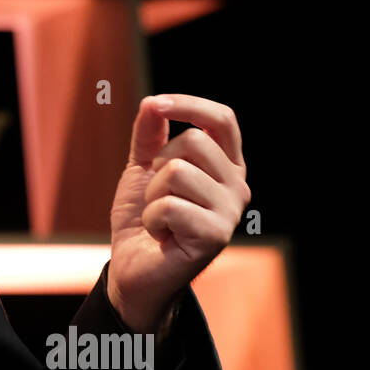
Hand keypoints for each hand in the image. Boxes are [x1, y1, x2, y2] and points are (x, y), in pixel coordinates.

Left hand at [107, 94, 250, 337]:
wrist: (132, 266)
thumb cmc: (142, 216)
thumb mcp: (142, 168)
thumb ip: (149, 136)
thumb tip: (152, 103)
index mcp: (226, 165)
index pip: (222, 120)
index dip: (190, 105)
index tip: (157, 104)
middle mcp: (237, 186)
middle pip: (194, 142)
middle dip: (158, 165)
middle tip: (157, 195)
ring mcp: (229, 212)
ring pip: (177, 172)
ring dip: (152, 195)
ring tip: (159, 217)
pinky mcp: (215, 236)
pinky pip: (168, 205)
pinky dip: (151, 218)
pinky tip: (161, 234)